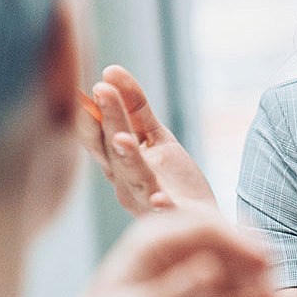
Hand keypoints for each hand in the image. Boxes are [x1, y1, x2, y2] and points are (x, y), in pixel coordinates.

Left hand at [53, 210, 273, 296]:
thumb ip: (173, 296)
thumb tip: (211, 270)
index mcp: (154, 245)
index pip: (205, 228)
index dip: (237, 240)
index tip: (263, 261)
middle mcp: (182, 260)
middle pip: (233, 251)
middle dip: (255, 270)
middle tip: (268, 296)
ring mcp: (199, 289)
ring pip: (244, 282)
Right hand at [73, 65, 216, 214]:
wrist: (204, 227)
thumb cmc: (175, 182)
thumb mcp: (156, 137)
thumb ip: (136, 106)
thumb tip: (110, 69)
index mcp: (116, 162)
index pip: (97, 133)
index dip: (92, 111)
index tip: (92, 84)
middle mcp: (123, 181)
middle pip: (113, 147)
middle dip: (109, 118)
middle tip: (102, 90)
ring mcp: (145, 200)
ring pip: (133, 175)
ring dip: (127, 156)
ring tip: (123, 137)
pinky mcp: (171, 217)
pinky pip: (164, 212)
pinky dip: (161, 206)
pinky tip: (162, 200)